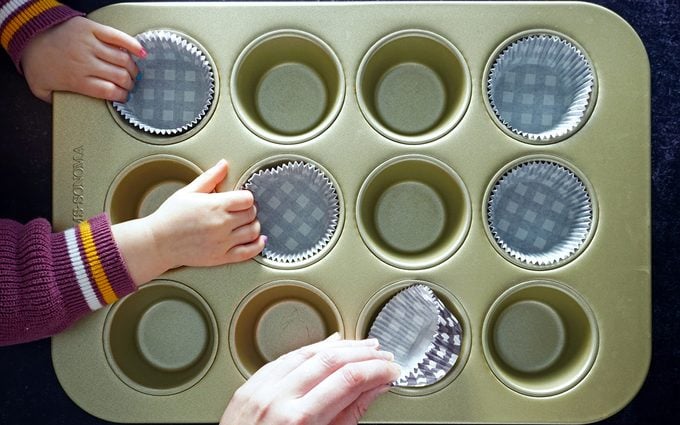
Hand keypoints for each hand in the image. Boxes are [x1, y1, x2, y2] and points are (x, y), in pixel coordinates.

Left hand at [20, 16, 144, 102]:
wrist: (28, 35)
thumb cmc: (36, 62)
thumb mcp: (41, 89)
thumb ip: (55, 101)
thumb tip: (67, 108)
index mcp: (77, 80)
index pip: (110, 91)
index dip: (122, 96)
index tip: (125, 97)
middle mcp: (85, 62)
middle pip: (120, 76)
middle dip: (130, 84)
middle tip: (131, 85)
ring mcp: (89, 44)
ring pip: (122, 59)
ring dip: (133, 68)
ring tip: (134, 72)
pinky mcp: (91, 29)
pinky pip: (117, 37)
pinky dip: (132, 45)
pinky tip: (141, 52)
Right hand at [112, 159, 264, 284]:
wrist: (157, 243)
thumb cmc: (170, 216)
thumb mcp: (188, 191)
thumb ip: (210, 178)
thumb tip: (224, 164)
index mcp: (215, 206)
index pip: (247, 199)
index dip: (246, 197)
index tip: (241, 199)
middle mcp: (221, 224)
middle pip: (251, 214)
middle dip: (250, 210)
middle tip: (243, 210)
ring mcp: (222, 242)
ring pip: (253, 232)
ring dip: (254, 226)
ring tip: (246, 223)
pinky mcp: (221, 257)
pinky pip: (248, 253)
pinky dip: (258, 246)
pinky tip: (259, 240)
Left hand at [221, 334, 400, 424]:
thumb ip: (350, 414)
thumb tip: (374, 388)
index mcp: (300, 421)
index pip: (348, 379)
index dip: (376, 370)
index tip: (391, 371)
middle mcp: (277, 399)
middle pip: (330, 360)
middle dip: (363, 354)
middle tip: (384, 357)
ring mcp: (259, 390)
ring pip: (307, 352)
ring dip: (341, 346)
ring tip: (363, 347)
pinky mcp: (249, 386)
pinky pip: (283, 358)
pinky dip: (310, 349)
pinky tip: (327, 346)